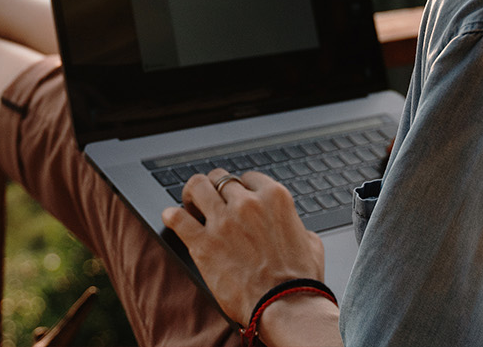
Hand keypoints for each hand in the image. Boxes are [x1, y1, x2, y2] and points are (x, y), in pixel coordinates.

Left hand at [161, 169, 327, 325]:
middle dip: (214, 188)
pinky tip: (172, 218)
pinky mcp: (203, 243)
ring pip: (196, 187)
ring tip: (191, 205)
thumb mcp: (310, 242)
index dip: (240, 188)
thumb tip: (288, 225)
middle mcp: (247, 203)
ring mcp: (223, 221)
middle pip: (220, 179)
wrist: (285, 305)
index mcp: (274, 198)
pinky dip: (171, 216)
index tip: (235, 198)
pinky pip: (176, 218)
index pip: (248, 178)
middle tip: (210, 201)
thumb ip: (294, 225)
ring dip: (192, 194)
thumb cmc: (300, 280)